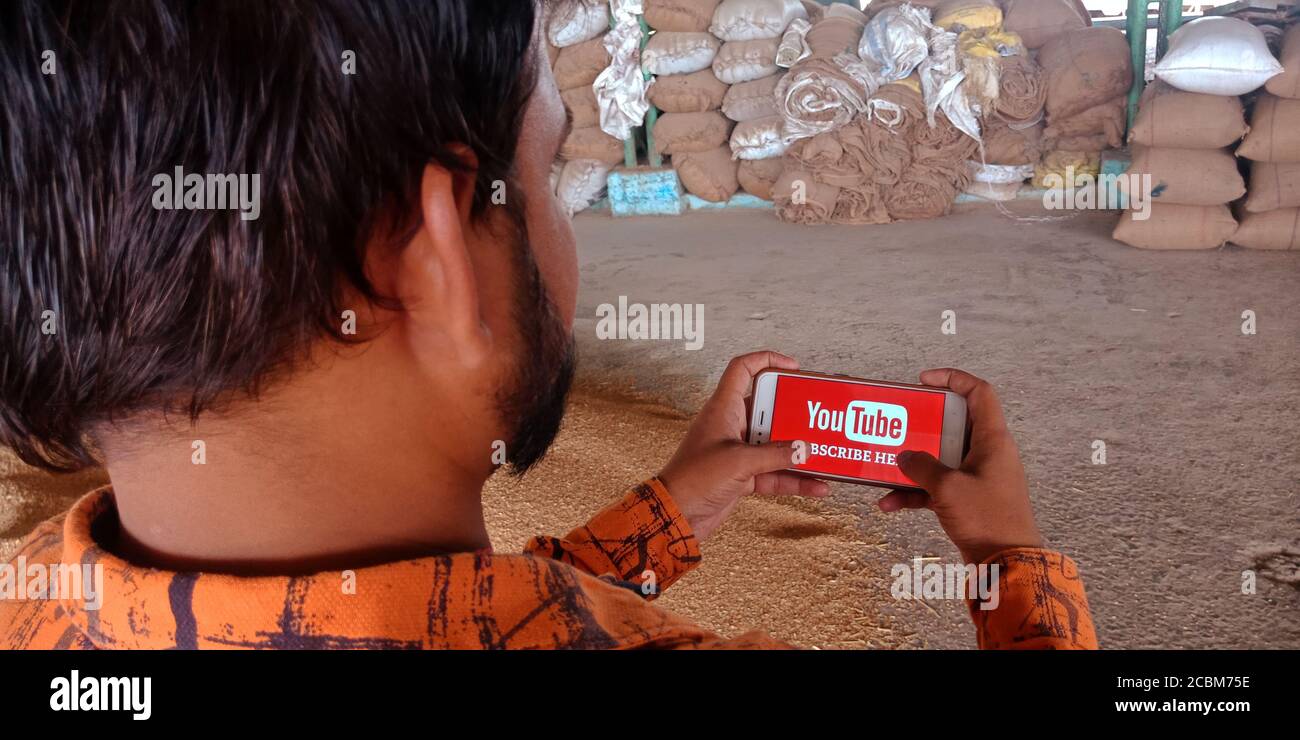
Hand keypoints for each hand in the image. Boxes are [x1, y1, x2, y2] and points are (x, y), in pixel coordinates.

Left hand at [659, 351, 829, 541]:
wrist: (675, 515)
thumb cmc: (695, 479)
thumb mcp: (739, 462)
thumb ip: (774, 455)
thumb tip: (804, 449)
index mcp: (723, 409)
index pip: (742, 370)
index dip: (767, 360)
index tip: (794, 368)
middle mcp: (731, 425)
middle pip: (768, 408)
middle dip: (795, 412)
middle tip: (819, 413)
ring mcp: (738, 451)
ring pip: (775, 444)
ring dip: (798, 449)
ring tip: (825, 451)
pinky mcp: (742, 475)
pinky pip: (775, 472)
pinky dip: (794, 479)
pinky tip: (817, 486)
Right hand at [877, 368, 1042, 564]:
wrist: (1007, 564)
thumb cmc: (986, 518)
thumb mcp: (947, 488)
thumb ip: (921, 466)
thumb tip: (903, 457)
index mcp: (992, 440)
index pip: (979, 393)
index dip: (953, 378)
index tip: (923, 380)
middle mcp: (988, 453)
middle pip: (954, 424)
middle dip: (923, 425)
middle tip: (899, 423)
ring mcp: (979, 476)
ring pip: (942, 458)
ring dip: (914, 463)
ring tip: (886, 465)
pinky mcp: (970, 499)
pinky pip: (938, 486)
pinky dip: (915, 492)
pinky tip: (889, 504)